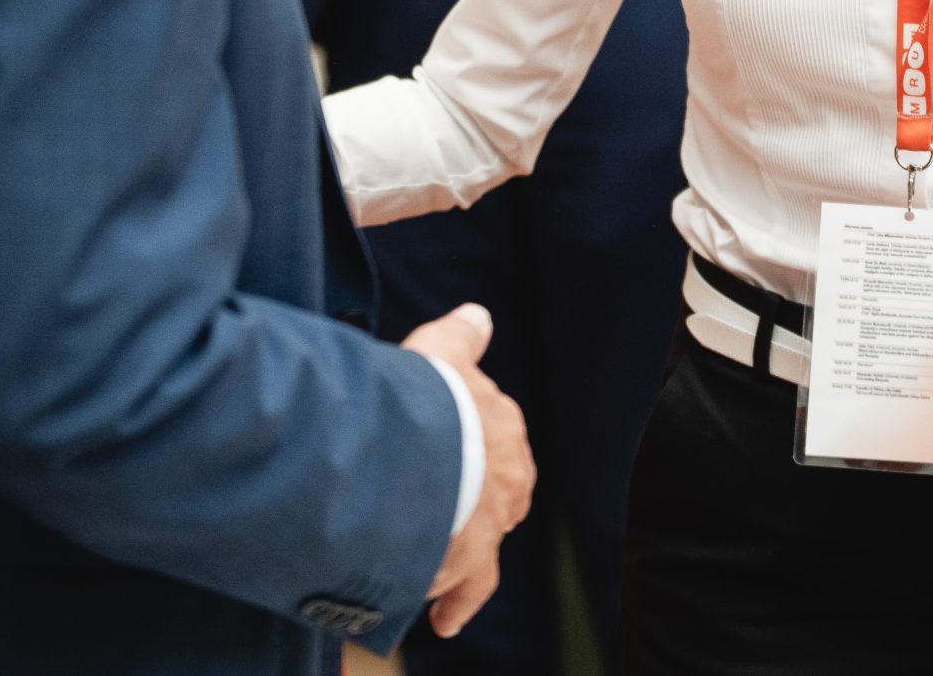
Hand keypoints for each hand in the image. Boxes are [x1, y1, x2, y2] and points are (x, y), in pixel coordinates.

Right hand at [404, 303, 533, 637]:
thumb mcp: (443, 351)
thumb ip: (461, 337)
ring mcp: (491, 525)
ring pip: (484, 546)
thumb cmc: (432, 395)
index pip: (498, 444)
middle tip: (452, 511)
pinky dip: (456, 603)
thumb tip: (479, 314)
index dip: (473, 449)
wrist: (424, 449)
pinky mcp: (468, 563)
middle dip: (476, 504)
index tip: (457, 455)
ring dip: (463, 553)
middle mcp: (507, 482)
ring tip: (445, 566)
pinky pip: (467, 590)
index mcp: (503, 431)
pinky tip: (445, 618)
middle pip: (497, 497)